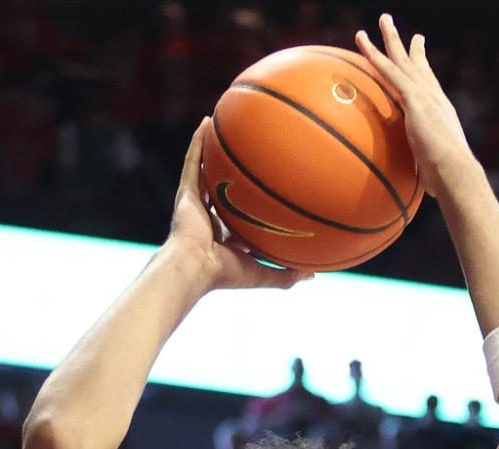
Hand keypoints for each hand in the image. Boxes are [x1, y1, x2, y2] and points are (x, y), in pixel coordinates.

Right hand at [166, 119, 312, 292]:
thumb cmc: (227, 274)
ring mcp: (196, 204)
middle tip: (250, 158)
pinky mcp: (185, 193)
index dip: (252, 209)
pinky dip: (198, 142)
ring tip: (225, 129)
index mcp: (226, 238)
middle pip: (225, 192)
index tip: (267, 196)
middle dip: (234, 177)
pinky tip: (208, 122)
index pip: (241, 221)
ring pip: (207, 172)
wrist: (196, 266)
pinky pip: (193, 161)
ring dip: (214, 152)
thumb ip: (287, 275)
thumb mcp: (264, 274)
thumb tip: (313, 275)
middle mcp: (210, 219)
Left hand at [354, 14, 474, 193]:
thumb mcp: (436, 172)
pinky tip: (362, 42)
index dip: (421, 63)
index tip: (418, 46)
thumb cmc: (449, 180)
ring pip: (403, 60)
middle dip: (406, 43)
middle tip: (393, 25)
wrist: (457, 173)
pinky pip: (389, 72)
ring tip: (381, 19)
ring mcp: (425, 96)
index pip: (428, 82)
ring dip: (390, 38)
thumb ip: (430, 172)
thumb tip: (432, 191)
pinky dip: (375, 55)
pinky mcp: (415, 99)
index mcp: (441, 111)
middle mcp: (435, 98)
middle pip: (417, 64)